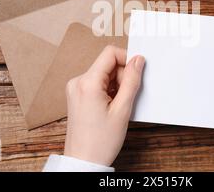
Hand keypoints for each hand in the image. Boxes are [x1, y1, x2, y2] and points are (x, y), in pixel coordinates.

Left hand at [64, 45, 144, 165]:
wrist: (83, 161)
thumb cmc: (100, 141)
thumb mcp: (123, 109)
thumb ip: (131, 81)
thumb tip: (138, 61)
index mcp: (87, 83)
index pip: (110, 53)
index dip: (127, 59)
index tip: (136, 73)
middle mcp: (77, 82)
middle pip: (107, 64)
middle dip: (122, 76)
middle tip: (127, 97)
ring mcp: (75, 88)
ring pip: (103, 73)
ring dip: (116, 84)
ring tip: (118, 106)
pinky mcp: (76, 95)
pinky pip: (97, 83)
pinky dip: (108, 90)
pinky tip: (111, 107)